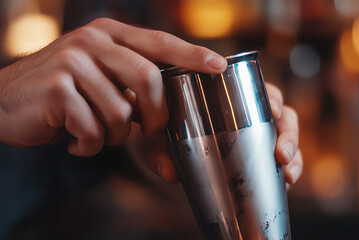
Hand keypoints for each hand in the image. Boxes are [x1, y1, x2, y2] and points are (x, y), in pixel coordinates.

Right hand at [0, 18, 226, 155]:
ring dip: (112, 136)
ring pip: (121, 112)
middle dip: (155, 118)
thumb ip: (138, 113)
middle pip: (149, 79)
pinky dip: (88, 145)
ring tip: (93, 131)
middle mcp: (93, 41)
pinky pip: (92, 130)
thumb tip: (171, 167)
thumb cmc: (66, 98)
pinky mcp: (56, 87)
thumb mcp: (105, 94)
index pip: (161, 42)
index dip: (192, 54)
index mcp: (111, 35)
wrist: (7, 103)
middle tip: (146, 132)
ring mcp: (73, 61)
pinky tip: (73, 138)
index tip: (219, 66)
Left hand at [127, 83, 302, 185]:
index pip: (257, 88)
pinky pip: (283, 156)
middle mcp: (247, 110)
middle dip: (288, 132)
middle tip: (280, 152)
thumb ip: (154, 148)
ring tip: (288, 172)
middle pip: (281, 113)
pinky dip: (290, 168)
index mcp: (226, 93)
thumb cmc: (158, 126)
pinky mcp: (259, 151)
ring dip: (293, 151)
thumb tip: (170, 174)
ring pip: (287, 134)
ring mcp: (256, 131)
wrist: (157, 140)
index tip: (273, 109)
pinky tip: (288, 181)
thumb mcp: (152, 133)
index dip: (272, 97)